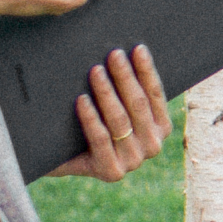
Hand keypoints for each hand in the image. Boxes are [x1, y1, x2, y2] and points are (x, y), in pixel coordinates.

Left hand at [49, 45, 173, 181]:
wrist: (61, 159)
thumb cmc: (90, 124)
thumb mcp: (114, 107)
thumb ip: (125, 91)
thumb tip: (127, 53)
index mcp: (161, 128)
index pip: (155, 94)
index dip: (147, 71)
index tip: (137, 49)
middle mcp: (153, 146)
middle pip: (138, 105)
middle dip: (125, 77)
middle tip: (113, 55)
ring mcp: (133, 161)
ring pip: (120, 120)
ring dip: (107, 93)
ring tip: (95, 71)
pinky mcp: (112, 171)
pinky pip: (100, 138)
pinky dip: (91, 117)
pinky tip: (82, 99)